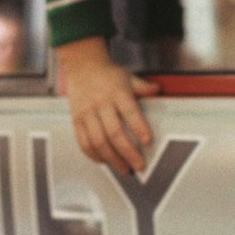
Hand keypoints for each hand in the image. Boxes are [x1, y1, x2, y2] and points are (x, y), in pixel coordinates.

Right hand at [54, 37, 157, 174]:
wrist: (81, 66)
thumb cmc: (108, 74)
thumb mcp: (128, 76)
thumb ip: (143, 87)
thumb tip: (158, 90)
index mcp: (117, 92)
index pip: (130, 112)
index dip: (139, 128)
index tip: (148, 142)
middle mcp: (101, 104)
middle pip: (114, 132)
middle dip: (128, 152)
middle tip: (139, 165)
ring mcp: (87, 113)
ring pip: (98, 141)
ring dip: (112, 159)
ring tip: (125, 169)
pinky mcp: (76, 121)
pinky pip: (83, 142)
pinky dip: (94, 155)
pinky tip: (104, 161)